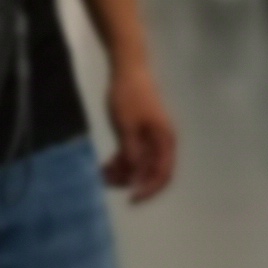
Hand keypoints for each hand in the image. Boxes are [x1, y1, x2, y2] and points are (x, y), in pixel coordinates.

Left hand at [101, 61, 179, 201]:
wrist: (129, 68)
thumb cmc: (129, 96)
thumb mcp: (126, 126)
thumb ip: (131, 153)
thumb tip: (133, 176)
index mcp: (165, 141)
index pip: (163, 174)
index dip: (149, 190)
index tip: (131, 199)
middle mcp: (162, 142)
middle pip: (151, 171)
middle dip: (131, 181)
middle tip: (108, 182)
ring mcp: (152, 137)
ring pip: (140, 164)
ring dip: (124, 172)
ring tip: (103, 174)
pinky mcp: (141, 132)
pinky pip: (134, 154)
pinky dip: (122, 161)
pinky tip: (106, 166)